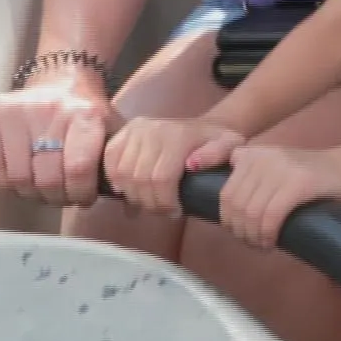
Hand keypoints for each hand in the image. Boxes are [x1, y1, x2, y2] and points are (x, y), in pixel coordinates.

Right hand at [0, 79, 110, 206]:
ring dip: (31, 193)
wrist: (62, 81)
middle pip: (46, 178)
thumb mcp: (112, 129)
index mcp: (86, 114)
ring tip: (43, 190)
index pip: (78, 169)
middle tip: (62, 197)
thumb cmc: (88, 113)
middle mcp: (51, 109)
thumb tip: (121, 195)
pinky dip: (6, 182)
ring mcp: (17, 110)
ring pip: (18, 177)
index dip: (79, 193)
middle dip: (57, 197)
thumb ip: (117, 159)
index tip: (83, 198)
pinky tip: (21, 179)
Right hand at [103, 117, 242, 216]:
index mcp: (179, 136)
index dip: (164, 203)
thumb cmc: (217, 143)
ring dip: (133, 196)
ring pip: (123, 174)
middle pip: (140, 180)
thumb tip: (192, 165)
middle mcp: (154, 129)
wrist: (204, 127)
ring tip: (149, 203)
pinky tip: (127, 191)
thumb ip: (218, 154)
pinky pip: (109, 160)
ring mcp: (137, 129)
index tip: (175, 213)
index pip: (161, 179)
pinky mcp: (125, 131)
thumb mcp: (230, 146)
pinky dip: (114, 179)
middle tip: (161, 212)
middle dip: (150, 203)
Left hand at [218, 144, 340, 248]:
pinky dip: (267, 234)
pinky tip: (272, 242)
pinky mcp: (299, 182)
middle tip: (252, 243)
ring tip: (262, 245)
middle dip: (240, 231)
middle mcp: (264, 157)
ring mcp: (282, 168)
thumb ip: (250, 179)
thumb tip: (227, 214)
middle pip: (236, 205)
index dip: (228, 220)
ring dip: (253, 236)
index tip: (240, 233)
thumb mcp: (275, 168)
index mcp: (254, 154)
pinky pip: (271, 215)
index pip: (226, 194)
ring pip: (251, 212)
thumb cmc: (312, 178)